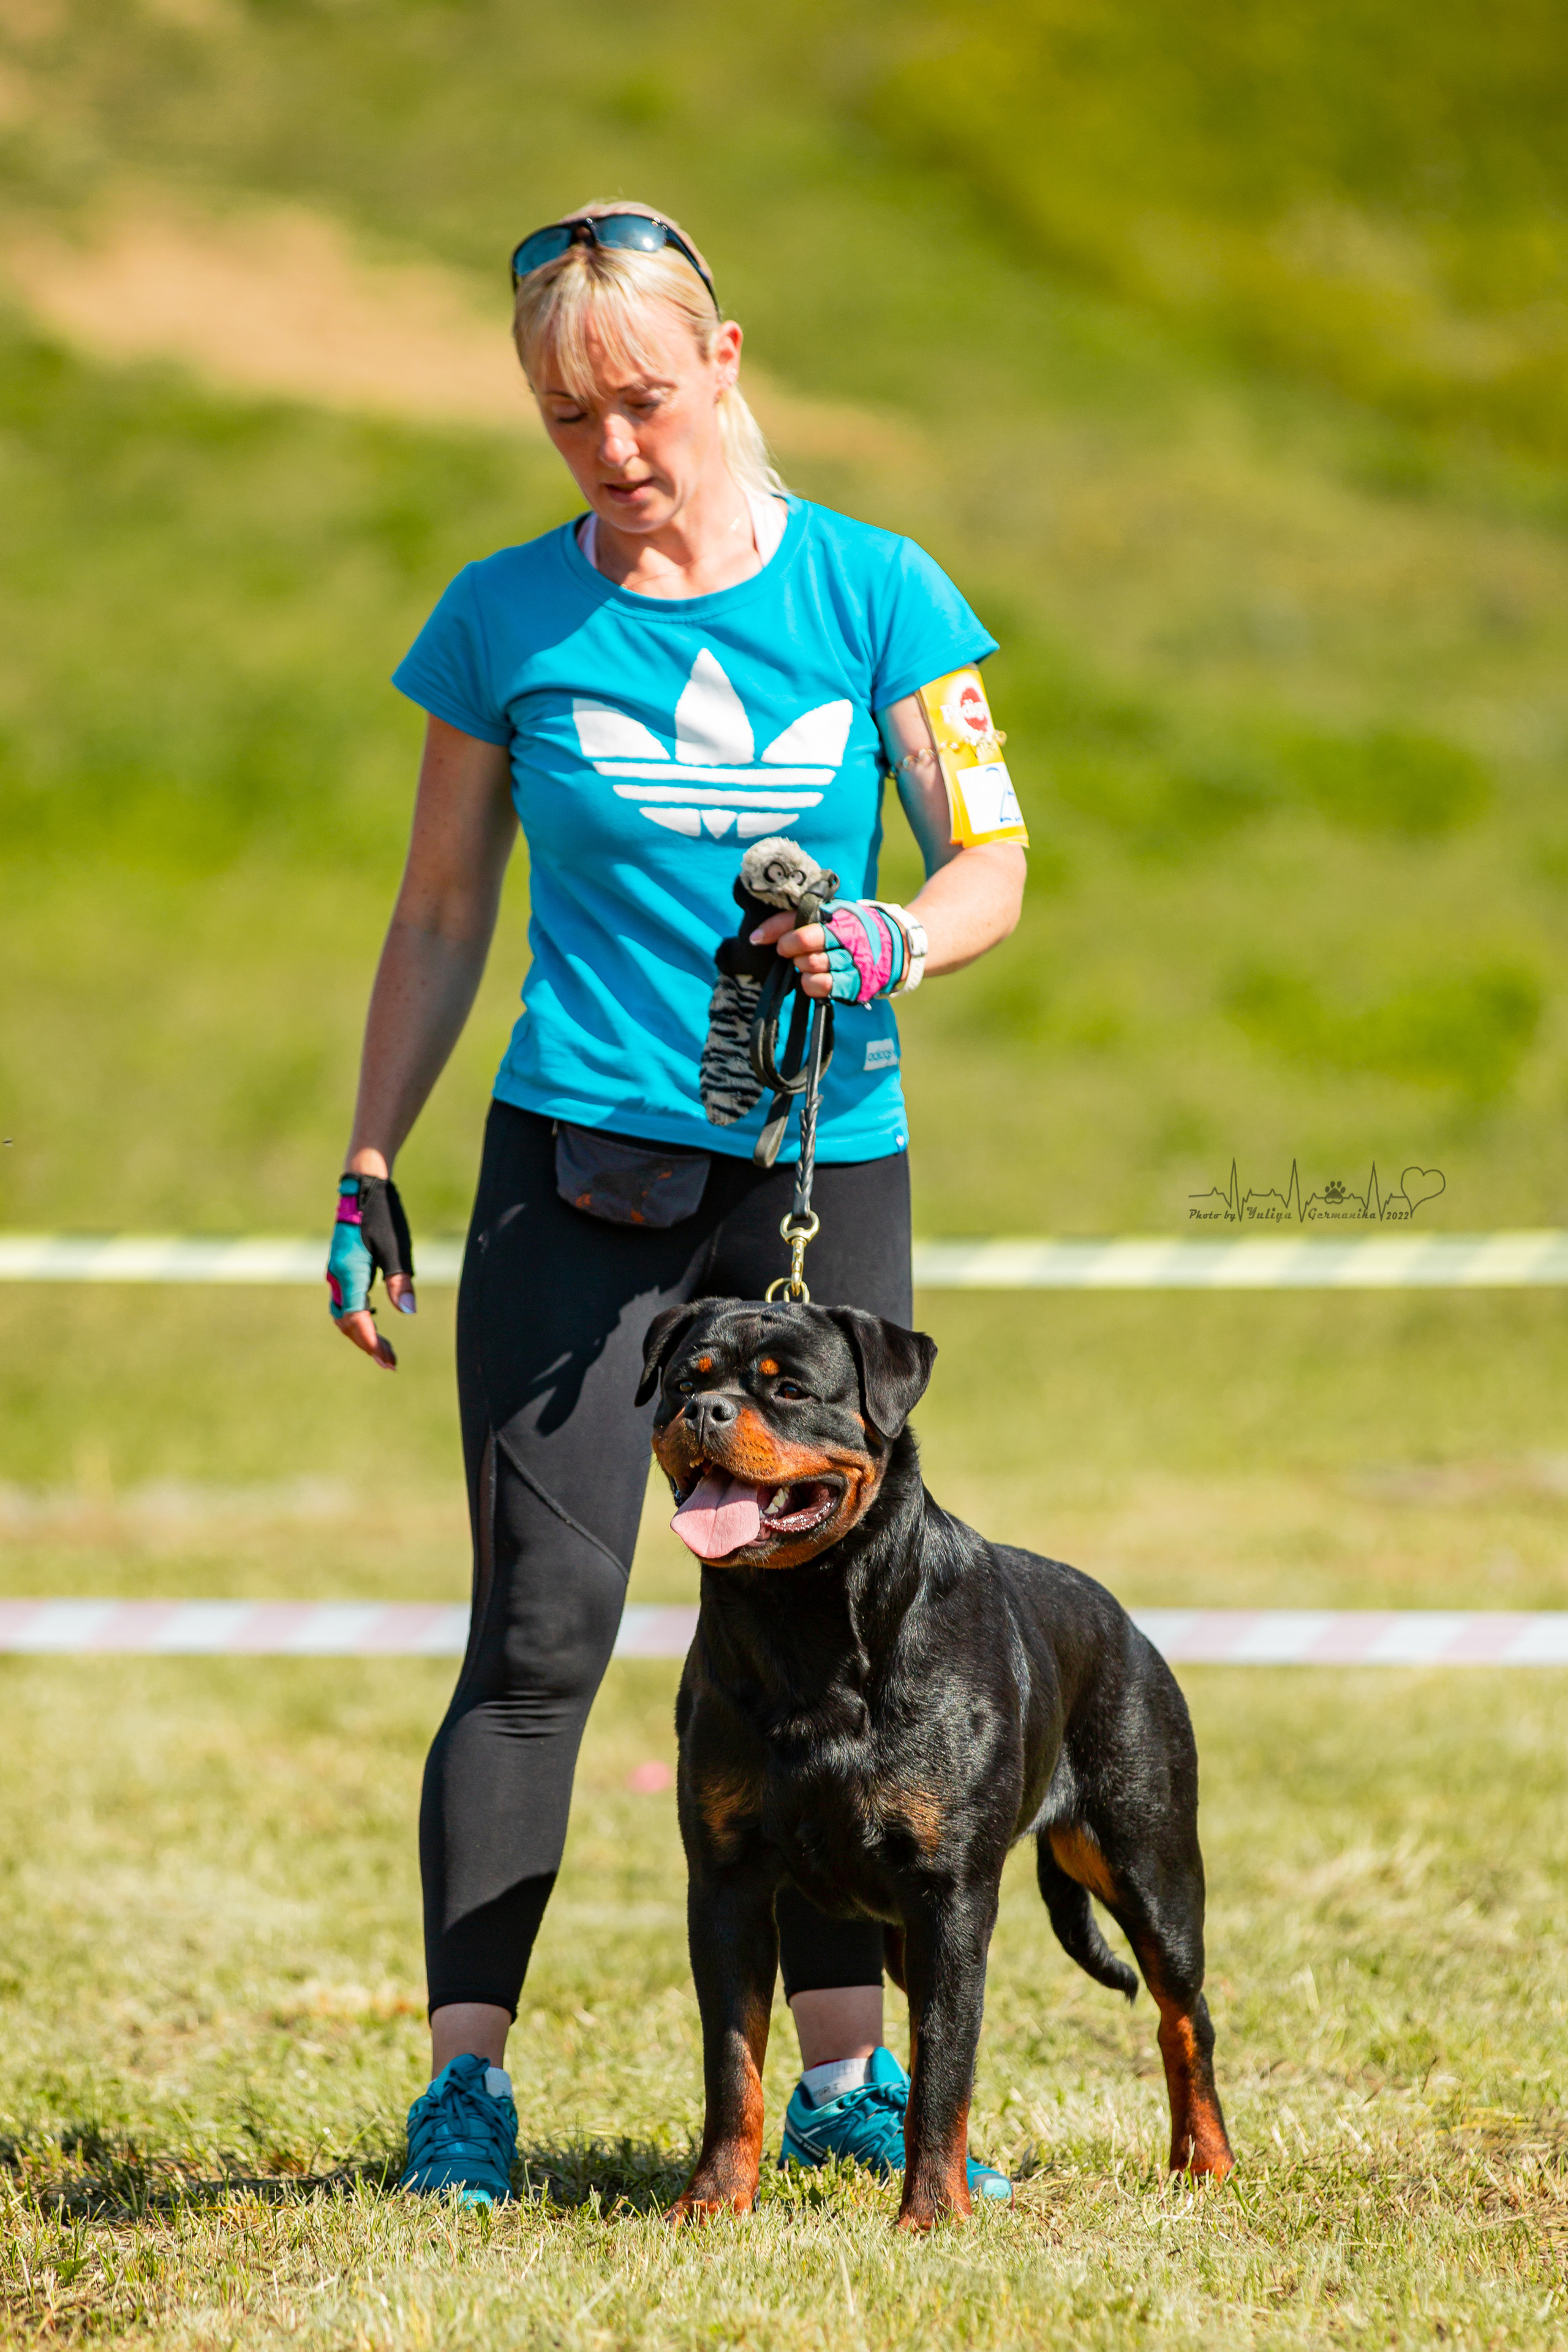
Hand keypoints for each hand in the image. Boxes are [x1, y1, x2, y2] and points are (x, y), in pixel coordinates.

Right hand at [326, 1172, 415, 1369]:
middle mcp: (337, 1276)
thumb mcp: (396, 1247)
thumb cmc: (382, 1214)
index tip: (387, 1360)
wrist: (362, 1187)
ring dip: (362, 1333)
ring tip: (383, 1350)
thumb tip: (408, 1311)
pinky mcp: (341, 1267)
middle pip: (347, 1322)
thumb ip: (401, 1281)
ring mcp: (336, 1272)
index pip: (356, 1318)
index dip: (371, 1342)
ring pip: (343, 1313)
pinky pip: (345, 1301)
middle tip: (391, 1363)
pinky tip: (375, 1320)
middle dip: (367, 1344)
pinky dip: (358, 1317)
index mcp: (349, 1273)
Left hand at [749, 902, 905, 1003]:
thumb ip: (788, 922)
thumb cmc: (848, 928)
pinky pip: (823, 988)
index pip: (802, 929)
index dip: (784, 939)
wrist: (895, 945)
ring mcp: (853, 964)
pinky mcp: (856, 984)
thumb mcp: (825, 915)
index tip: (781, 944)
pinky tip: (813, 978)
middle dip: (793, 952)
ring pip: (812, 969)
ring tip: (807, 963)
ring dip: (803, 968)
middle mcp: (848, 940)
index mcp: (839, 919)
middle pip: (806, 950)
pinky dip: (811, 985)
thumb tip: (754, 938)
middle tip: (793, 952)